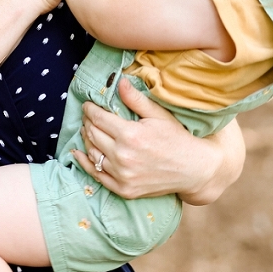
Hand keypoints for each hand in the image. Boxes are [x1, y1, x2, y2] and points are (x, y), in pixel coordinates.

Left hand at [71, 77, 233, 201]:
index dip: (90, 109)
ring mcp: (122, 175)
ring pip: (92, 153)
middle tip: (89, 116)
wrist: (193, 170)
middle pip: (93, 134)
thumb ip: (136, 99)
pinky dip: (85, 162)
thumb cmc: (177, 139)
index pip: (98, 118)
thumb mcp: (159, 115)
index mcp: (130, 134)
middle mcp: (123, 156)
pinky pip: (96, 175)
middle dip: (88, 122)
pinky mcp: (123, 189)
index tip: (88, 105)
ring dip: (86, 139)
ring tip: (88, 130)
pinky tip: (79, 153)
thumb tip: (119, 82)